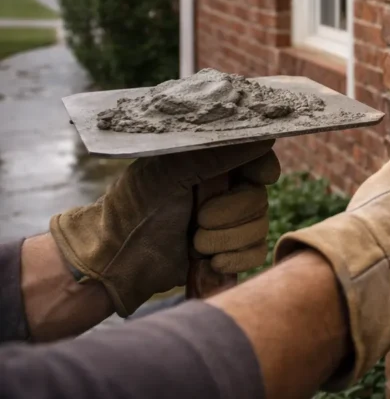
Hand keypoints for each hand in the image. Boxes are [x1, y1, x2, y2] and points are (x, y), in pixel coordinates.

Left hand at [49, 141, 279, 315]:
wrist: (117, 258)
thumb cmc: (135, 205)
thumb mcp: (171, 170)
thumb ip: (217, 153)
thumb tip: (261, 138)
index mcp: (212, 162)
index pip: (258, 158)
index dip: (262, 169)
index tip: (258, 178)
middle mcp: (225, 190)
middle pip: (260, 197)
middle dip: (230, 212)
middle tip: (199, 218)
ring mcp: (229, 222)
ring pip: (259, 227)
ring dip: (226, 238)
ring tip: (195, 242)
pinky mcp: (230, 251)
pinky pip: (256, 254)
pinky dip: (234, 259)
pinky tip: (209, 261)